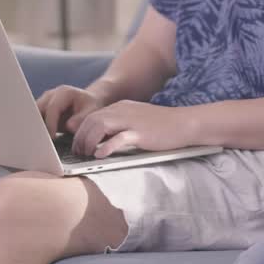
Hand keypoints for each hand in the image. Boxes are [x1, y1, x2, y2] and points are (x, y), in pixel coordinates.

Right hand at [35, 85, 104, 137]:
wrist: (88, 102)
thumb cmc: (90, 106)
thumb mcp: (91, 111)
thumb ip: (81, 119)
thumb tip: (69, 126)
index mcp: (64, 92)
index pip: (52, 108)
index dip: (50, 123)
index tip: (51, 137)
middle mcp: (51, 95)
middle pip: (38, 110)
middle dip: (38, 126)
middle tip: (41, 142)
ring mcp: (44, 101)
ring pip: (33, 115)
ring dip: (35, 127)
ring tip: (39, 142)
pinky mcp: (42, 110)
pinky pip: (35, 119)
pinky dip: (37, 129)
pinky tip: (39, 139)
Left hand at [71, 100, 193, 156]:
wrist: (185, 123)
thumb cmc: (163, 126)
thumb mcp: (136, 121)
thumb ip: (120, 127)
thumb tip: (102, 141)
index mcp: (120, 107)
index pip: (91, 116)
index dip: (81, 132)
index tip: (78, 145)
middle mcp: (122, 110)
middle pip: (91, 121)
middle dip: (80, 138)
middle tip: (78, 153)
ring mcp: (131, 120)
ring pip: (99, 126)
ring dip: (88, 142)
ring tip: (87, 155)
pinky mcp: (140, 132)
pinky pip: (118, 138)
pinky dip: (106, 147)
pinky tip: (100, 156)